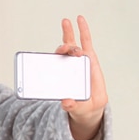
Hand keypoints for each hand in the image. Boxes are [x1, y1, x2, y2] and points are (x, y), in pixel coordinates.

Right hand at [56, 15, 107, 139]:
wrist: (85, 115)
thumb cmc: (89, 109)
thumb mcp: (84, 109)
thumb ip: (75, 106)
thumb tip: (65, 101)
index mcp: (91, 71)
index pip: (87, 49)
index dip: (84, 33)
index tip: (79, 24)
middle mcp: (81, 66)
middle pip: (75, 48)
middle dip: (70, 41)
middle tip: (64, 46)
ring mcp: (71, 69)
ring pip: (66, 52)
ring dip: (63, 42)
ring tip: (63, 36)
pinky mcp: (63, 74)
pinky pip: (57, 62)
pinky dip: (53, 55)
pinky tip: (47, 51)